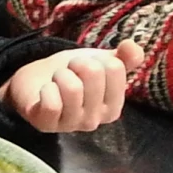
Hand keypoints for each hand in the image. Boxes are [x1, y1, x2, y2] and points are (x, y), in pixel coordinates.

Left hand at [0, 43, 144, 131]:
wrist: (39, 80)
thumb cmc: (74, 74)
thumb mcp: (103, 62)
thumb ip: (125, 57)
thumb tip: (133, 47)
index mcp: (113, 108)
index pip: (115, 68)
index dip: (97, 59)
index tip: (87, 69)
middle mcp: (95, 120)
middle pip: (93, 73)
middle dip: (77, 63)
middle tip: (70, 72)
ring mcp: (70, 125)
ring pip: (72, 88)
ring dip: (60, 75)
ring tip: (58, 80)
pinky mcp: (47, 124)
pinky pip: (52, 103)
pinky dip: (47, 89)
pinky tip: (46, 92)